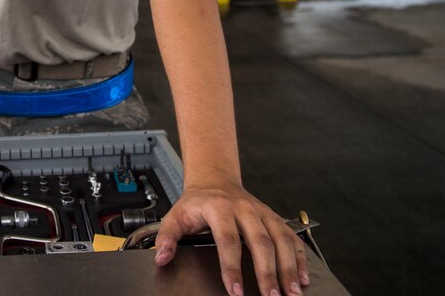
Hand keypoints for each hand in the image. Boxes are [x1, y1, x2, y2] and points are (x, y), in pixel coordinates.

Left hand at [154, 181, 309, 295]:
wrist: (215, 181)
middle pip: (260, 241)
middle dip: (267, 272)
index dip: (232, 267)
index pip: (228, 240)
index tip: (236, 290)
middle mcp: (244, 208)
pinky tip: (303, 276)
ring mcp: (262, 212)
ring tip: (292, 292)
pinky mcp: (274, 218)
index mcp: (218, 208)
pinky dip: (300, 257)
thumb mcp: (176, 215)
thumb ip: (167, 236)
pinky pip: (291, 236)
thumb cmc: (197, 203)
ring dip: (289, 267)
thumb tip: (162, 258)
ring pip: (280, 239)